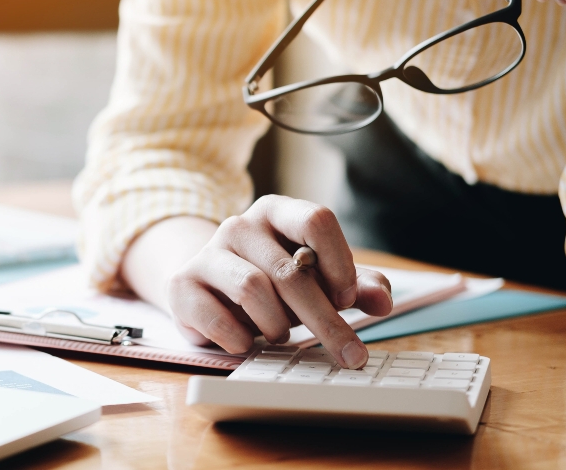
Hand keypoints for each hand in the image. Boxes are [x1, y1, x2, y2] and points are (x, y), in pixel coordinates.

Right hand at [166, 196, 392, 368]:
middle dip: (325, 319)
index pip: (316, 219)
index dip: (339, 262)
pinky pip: (219, 320)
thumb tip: (382, 301)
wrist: (205, 289)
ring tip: (280, 334)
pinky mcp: (182, 286)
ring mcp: (207, 253)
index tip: (348, 298)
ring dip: (278, 325)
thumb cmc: (270, 282)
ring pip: (254, 290)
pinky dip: (241, 339)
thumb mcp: (316, 279)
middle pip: (291, 269)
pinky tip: (246, 341)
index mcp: (276, 212)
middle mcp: (239, 225)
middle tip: (349, 353)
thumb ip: (354, 286)